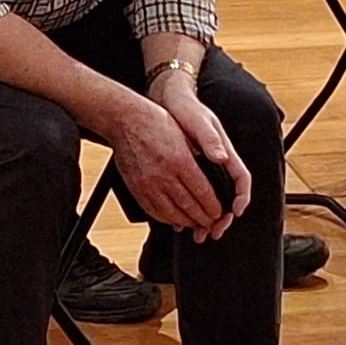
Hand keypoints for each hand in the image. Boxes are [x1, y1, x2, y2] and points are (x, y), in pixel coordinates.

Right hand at [108, 94, 236, 236]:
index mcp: (179, 159)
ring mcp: (148, 184)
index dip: (213, 206)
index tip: (218, 211)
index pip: (202, 191)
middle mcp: (163, 174)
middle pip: (188, 206)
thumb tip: (220, 165)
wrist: (126, 121)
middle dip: (203, 218)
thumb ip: (202, 152)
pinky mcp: (137, 188)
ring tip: (196, 223)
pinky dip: (167, 219)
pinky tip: (174, 219)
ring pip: (171, 213)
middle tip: (211, 222)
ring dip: (186, 222)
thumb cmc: (155, 122)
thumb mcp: (185, 133)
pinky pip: (153, 211)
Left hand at [152, 75, 251, 239]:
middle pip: (229, 197)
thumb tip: (222, 157)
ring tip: (199, 234)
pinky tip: (184, 221)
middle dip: (223, 218)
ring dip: (208, 219)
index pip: (242, 179)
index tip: (236, 212)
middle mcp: (219, 163)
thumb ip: (210, 139)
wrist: (168, 101)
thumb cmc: (186, 108)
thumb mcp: (198, 121)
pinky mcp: (191, 172)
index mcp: (226, 153)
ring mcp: (206, 169)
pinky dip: (193, 211)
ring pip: (213, 200)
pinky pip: (197, 197)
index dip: (242, 197)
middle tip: (213, 232)